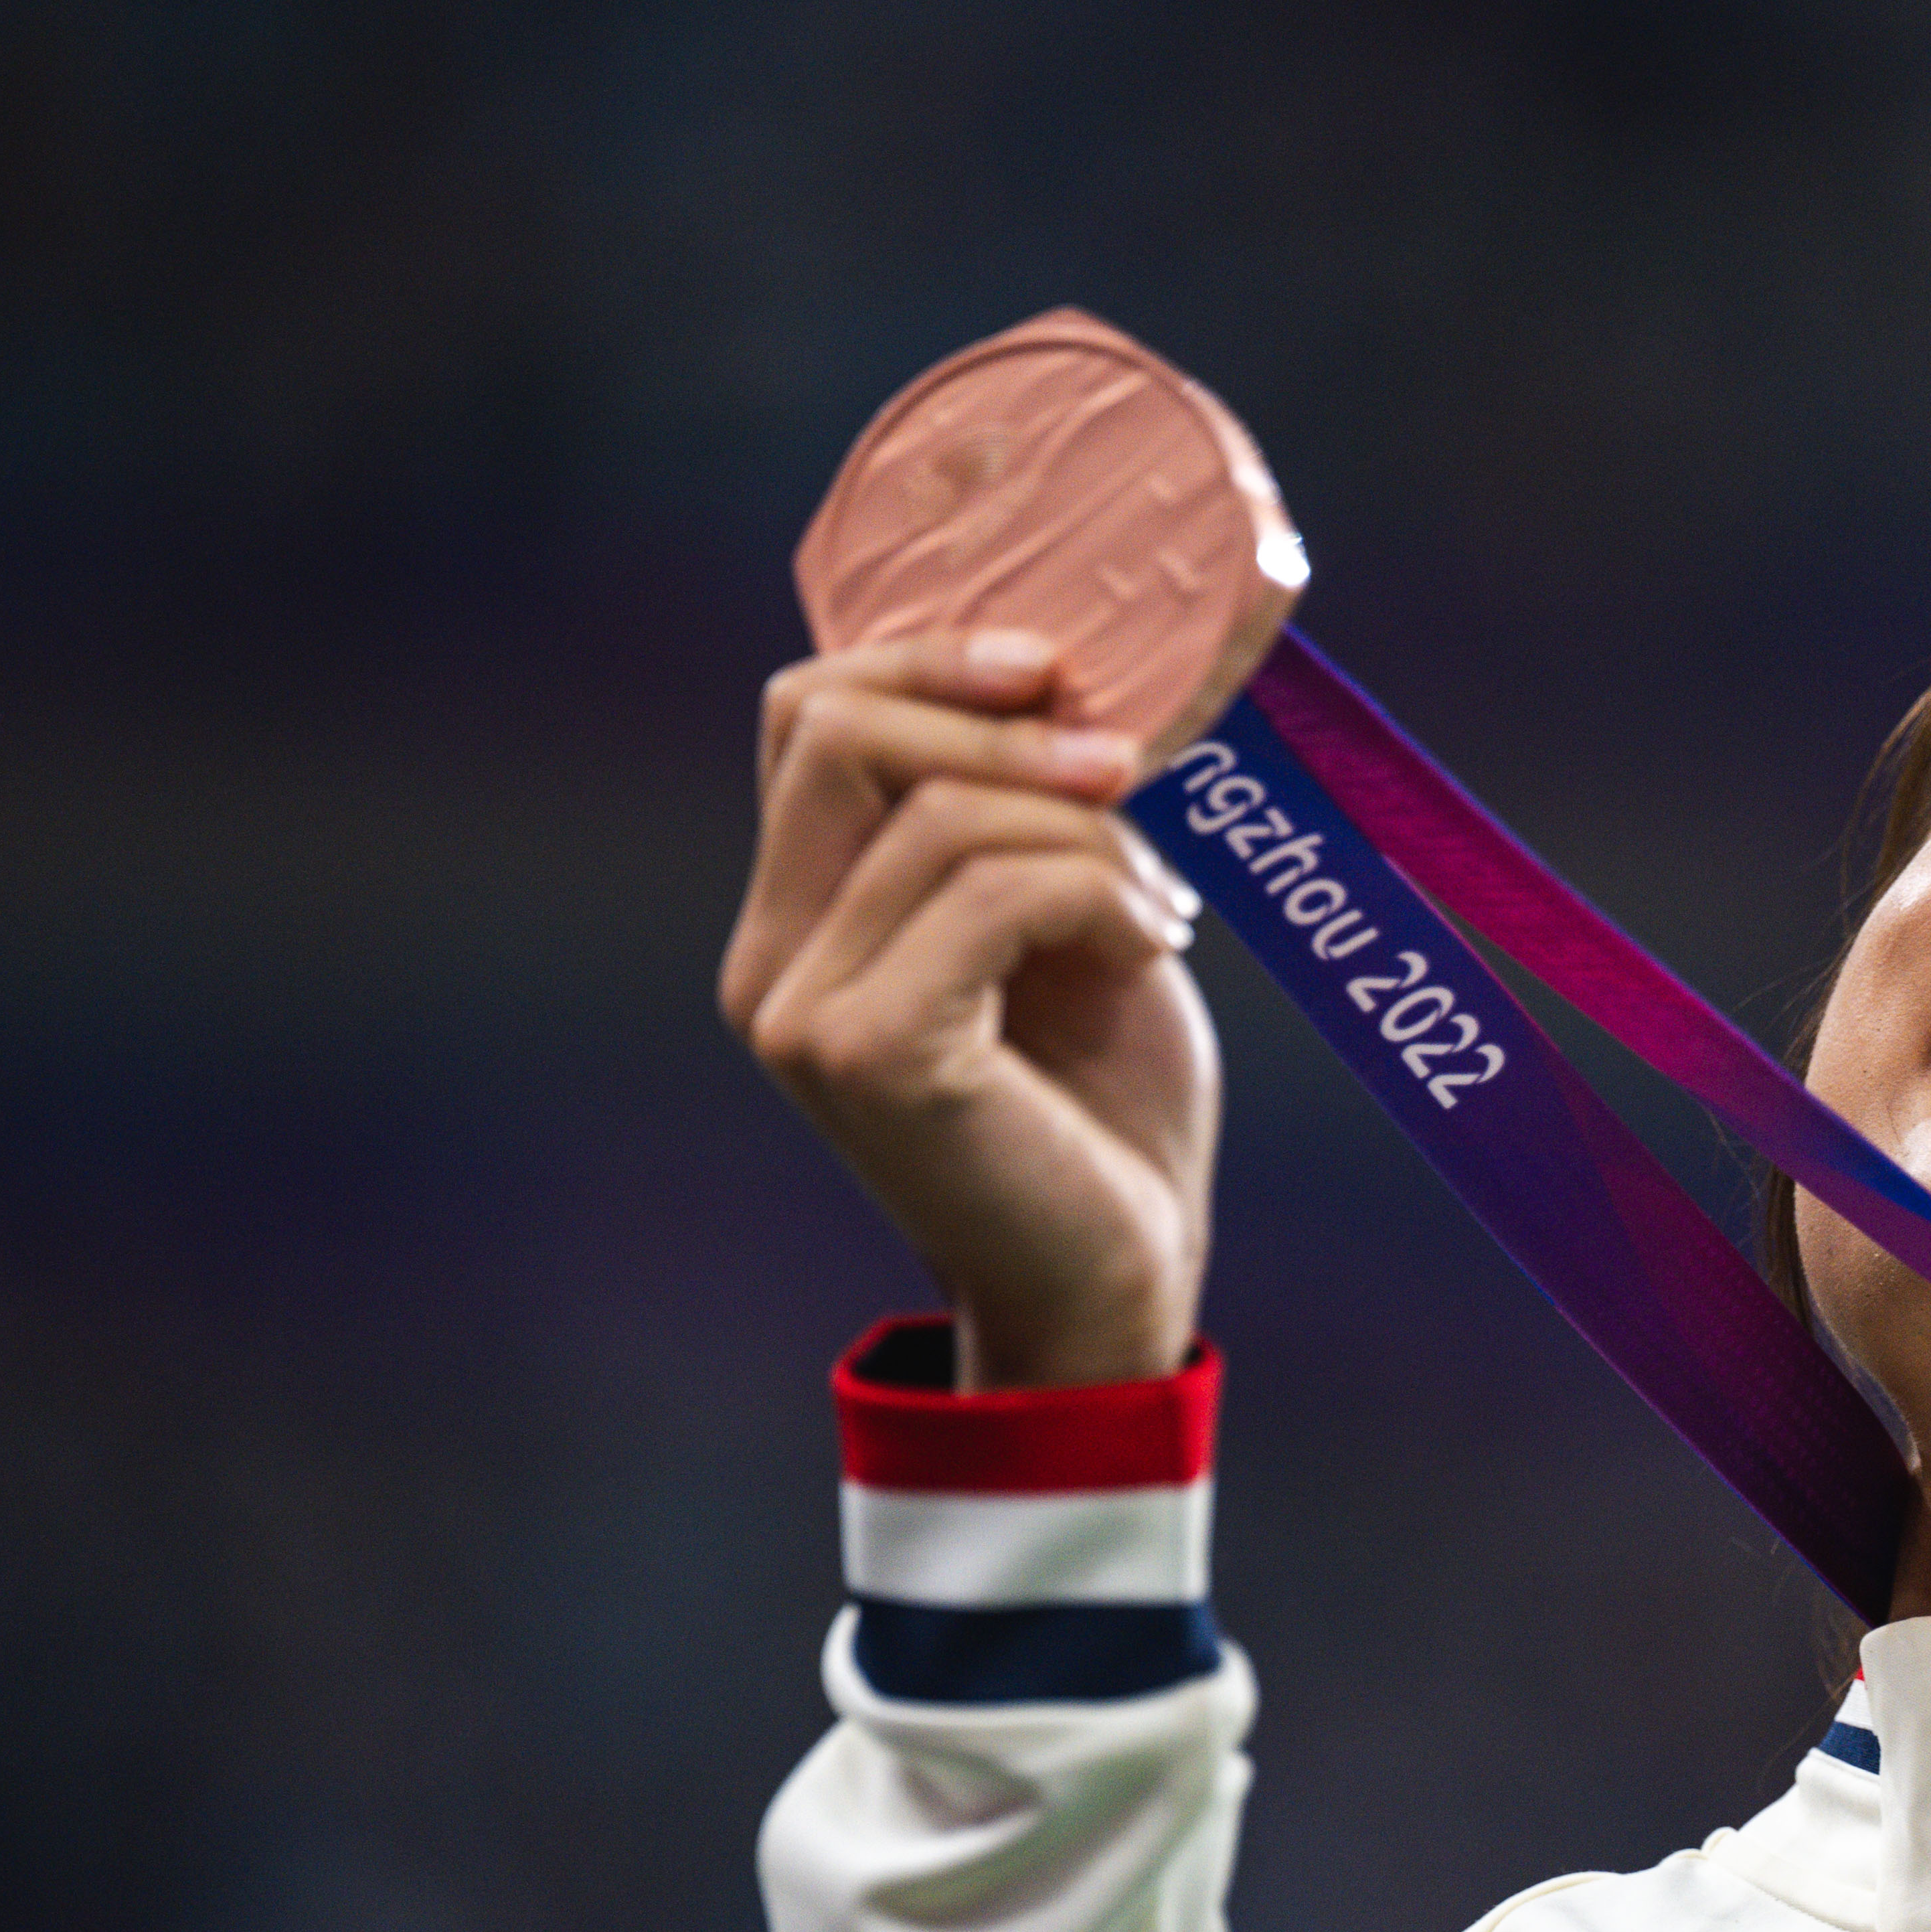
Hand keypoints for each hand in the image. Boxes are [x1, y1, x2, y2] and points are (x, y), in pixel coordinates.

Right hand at [718, 630, 1219, 1390]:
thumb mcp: (1067, 922)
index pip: (806, 716)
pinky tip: (1155, 948)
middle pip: (835, 732)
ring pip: (941, 815)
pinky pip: (992, 893)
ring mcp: (801, 1012)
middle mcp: (771, 960)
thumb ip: (1023, 815)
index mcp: (801, 917)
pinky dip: (1100, 896)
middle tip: (1129, 768)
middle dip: (999, 723)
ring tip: (1160, 909)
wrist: (1123, 1271)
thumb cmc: (1106, 1103)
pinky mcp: (867, 1054)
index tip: (1057, 673)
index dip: (927, 660)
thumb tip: (1057, 679)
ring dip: (1089, 836)